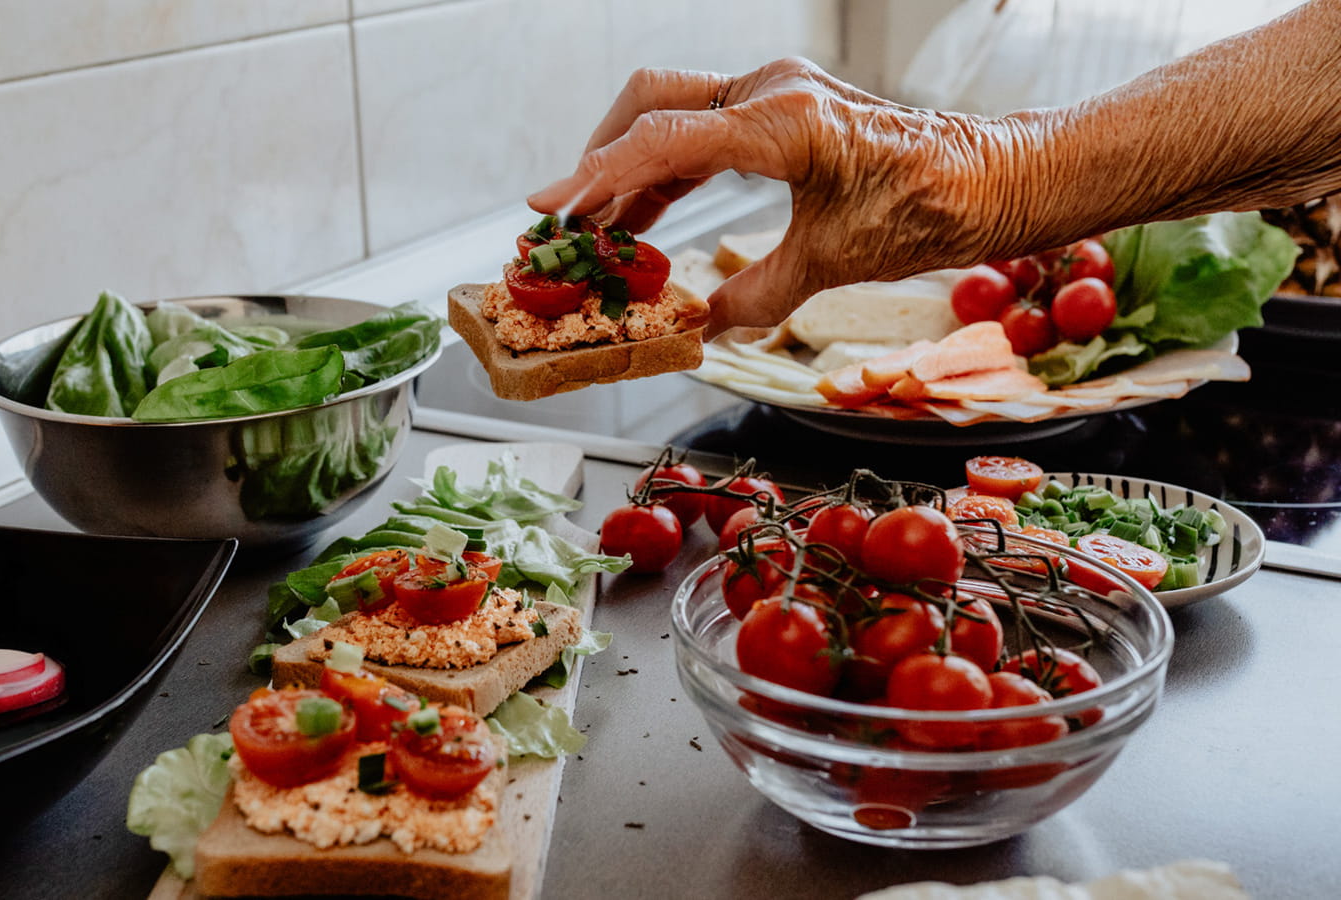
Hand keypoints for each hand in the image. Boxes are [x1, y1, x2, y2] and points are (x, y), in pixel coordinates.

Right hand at [529, 58, 1016, 335]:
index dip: (598, 178)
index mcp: (782, 119)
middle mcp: (771, 90)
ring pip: (673, 114)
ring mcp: (776, 94)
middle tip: (569, 219)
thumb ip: (756, 296)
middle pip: (650, 102)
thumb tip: (700, 330)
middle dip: (601, 158)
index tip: (553, 208)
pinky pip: (705, 130)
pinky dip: (669, 170)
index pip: (663, 142)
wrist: (992, 181)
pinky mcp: (783, 110)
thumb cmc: (932, 207)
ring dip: (631, 169)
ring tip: (598, 229)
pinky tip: (648, 215)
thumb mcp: (833, 261)